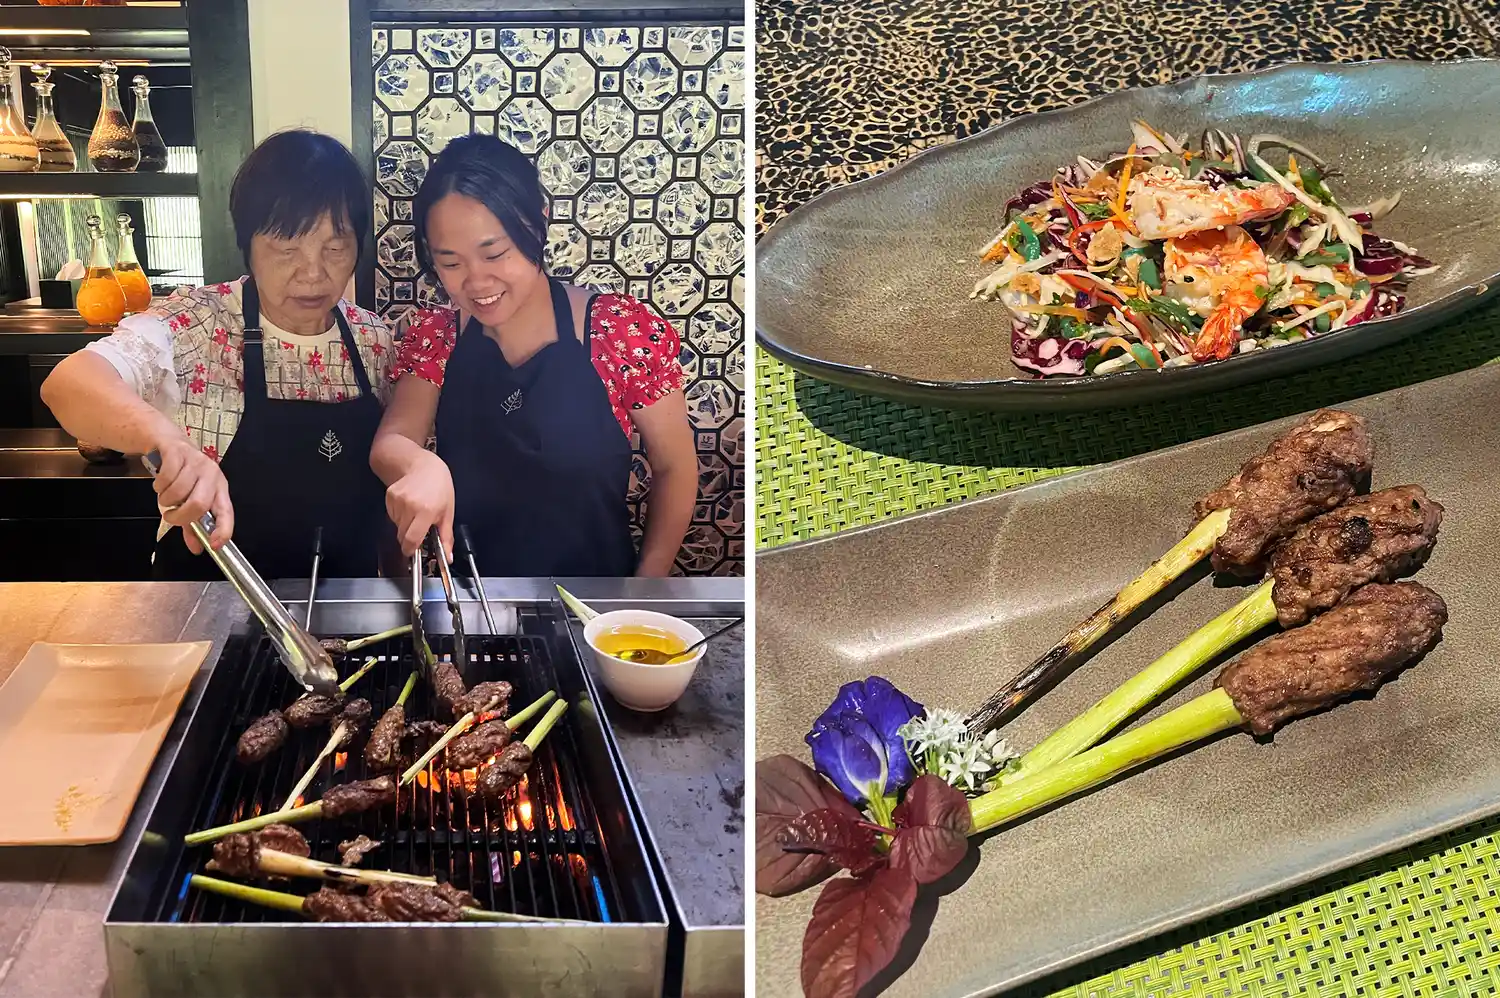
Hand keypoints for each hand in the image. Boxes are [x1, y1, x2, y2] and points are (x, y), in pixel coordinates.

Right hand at [152, 436, 232, 553]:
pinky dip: (158, 486)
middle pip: (199, 503)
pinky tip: (160, 483)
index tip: (214, 544)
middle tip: (170, 516)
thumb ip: (192, 525)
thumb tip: (197, 548)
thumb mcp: (190, 499)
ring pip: (178, 492)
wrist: (168, 443)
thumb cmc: (182, 475)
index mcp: (219, 489)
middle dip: (180, 516)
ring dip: (165, 499)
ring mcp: (196, 462)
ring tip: (165, 495)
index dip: (223, 529)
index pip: (226, 512)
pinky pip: (166, 477)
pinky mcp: (178, 452)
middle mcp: (212, 475)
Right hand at [385, 450, 453, 557]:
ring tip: (416, 511)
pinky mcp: (389, 496)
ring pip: (396, 525)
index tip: (411, 552)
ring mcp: (397, 500)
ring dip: (405, 524)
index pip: (411, 539)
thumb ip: (446, 537)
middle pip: (402, 535)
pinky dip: (399, 514)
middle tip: (419, 526)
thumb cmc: (440, 487)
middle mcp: (410, 505)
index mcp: (426, 511)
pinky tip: (408, 504)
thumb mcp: (448, 512)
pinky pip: (391, 515)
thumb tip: (448, 557)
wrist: (423, 465)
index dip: (410, 549)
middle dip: (409, 536)